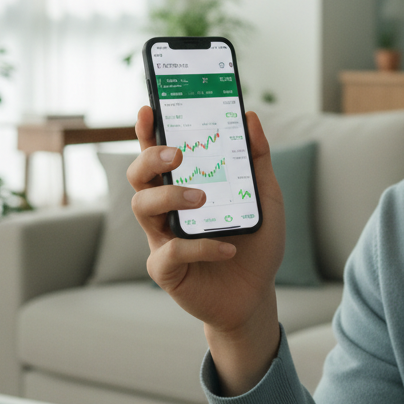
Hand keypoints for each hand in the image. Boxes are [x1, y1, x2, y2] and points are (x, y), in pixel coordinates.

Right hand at [128, 106, 284, 392]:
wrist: (257, 295)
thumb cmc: (256, 243)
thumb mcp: (266, 197)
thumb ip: (257, 159)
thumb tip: (249, 117)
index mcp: (182, 187)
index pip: (157, 154)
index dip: (146, 131)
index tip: (148, 108)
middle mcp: (165, 210)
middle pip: (138, 176)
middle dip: (150, 158)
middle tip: (177, 154)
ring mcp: (161, 239)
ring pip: (143, 207)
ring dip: (170, 196)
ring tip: (202, 198)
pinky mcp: (166, 270)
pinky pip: (170, 252)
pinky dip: (201, 246)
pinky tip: (228, 247)